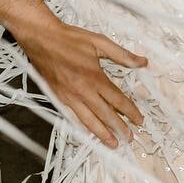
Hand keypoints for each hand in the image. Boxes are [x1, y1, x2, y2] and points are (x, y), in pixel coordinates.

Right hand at [0, 0, 145, 147]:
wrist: (41, 38)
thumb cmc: (69, 38)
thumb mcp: (99, 42)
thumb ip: (122, 55)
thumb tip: (143, 62)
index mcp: (95, 77)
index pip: (117, 100)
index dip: (130, 112)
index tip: (139, 120)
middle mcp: (83, 91)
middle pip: (105, 115)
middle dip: (119, 128)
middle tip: (129, 138)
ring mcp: (69, 97)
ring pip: (88, 121)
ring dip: (102, 134)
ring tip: (113, 144)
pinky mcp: (58, 98)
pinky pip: (73, 117)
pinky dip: (83, 127)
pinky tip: (89, 132)